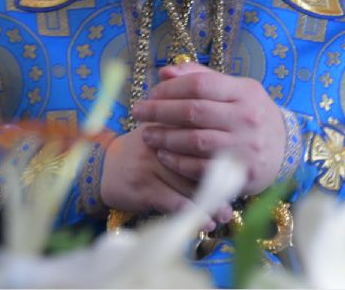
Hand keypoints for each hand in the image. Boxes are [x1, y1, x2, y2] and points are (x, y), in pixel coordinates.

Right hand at [100, 130, 232, 229]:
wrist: (105, 166)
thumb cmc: (145, 153)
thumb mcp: (164, 134)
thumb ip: (192, 136)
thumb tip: (231, 157)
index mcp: (169, 124)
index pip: (201, 138)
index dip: (222, 158)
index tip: (240, 174)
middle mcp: (159, 140)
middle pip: (196, 161)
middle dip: (219, 183)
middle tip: (236, 199)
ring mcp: (149, 163)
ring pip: (187, 184)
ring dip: (209, 202)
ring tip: (224, 215)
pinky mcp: (142, 185)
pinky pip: (172, 201)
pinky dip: (191, 212)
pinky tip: (204, 221)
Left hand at [131, 62, 285, 196]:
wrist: (286, 149)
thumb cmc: (251, 114)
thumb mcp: (235, 89)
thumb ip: (201, 78)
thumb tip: (165, 72)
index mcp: (244, 91)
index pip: (199, 84)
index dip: (170, 89)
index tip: (150, 94)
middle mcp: (247, 117)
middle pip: (194, 112)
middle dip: (159, 112)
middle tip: (138, 113)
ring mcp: (246, 146)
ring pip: (196, 141)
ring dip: (166, 139)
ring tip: (147, 135)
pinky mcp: (242, 173)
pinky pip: (203, 168)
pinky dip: (179, 162)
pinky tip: (164, 156)